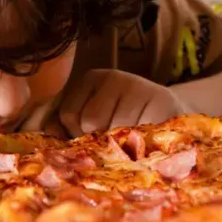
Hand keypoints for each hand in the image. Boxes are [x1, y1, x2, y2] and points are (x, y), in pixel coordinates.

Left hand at [59, 69, 188, 136]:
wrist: (175, 124)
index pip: (67, 114)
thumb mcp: (97, 121)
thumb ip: (68, 128)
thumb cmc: (128, 127)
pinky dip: (140, 144)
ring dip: (121, 144)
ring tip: (133, 139)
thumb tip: (45, 133)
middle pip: (89, 121)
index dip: (77, 133)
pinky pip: (139, 132)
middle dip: (99, 139)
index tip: (95, 135)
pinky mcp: (160, 99)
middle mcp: (114, 77)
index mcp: (92, 79)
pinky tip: (146, 139)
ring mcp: (138, 86)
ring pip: (113, 129)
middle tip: (117, 139)